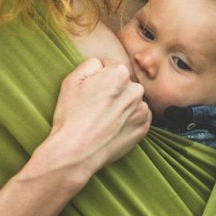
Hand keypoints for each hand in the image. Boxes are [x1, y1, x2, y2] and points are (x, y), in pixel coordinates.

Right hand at [45, 57, 150, 176]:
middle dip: (112, 91)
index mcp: (119, 74)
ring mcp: (142, 110)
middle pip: (123, 84)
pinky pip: (137, 116)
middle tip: (95, 107)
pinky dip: (128, 120)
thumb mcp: (72, 80)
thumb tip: (102, 64)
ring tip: (103, 119)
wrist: (76, 152)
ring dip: (121, 106)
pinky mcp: (144, 127)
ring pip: (131, 100)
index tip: (90, 93)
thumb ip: (91, 63)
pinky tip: (112, 127)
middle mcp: (135, 89)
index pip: (110, 68)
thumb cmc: (71, 116)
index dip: (97, 80)